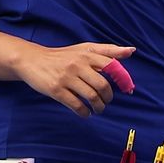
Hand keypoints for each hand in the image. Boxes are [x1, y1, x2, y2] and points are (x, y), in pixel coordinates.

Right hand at [16, 43, 135, 117]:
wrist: (32, 60)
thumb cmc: (62, 56)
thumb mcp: (84, 49)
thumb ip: (108, 51)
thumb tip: (131, 51)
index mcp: (87, 54)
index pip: (112, 66)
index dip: (123, 79)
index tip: (129, 90)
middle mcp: (78, 64)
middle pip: (103, 85)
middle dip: (108, 97)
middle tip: (107, 102)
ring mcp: (66, 78)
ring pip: (91, 96)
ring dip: (98, 106)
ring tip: (98, 109)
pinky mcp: (56, 90)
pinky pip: (76, 104)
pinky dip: (84, 112)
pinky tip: (86, 113)